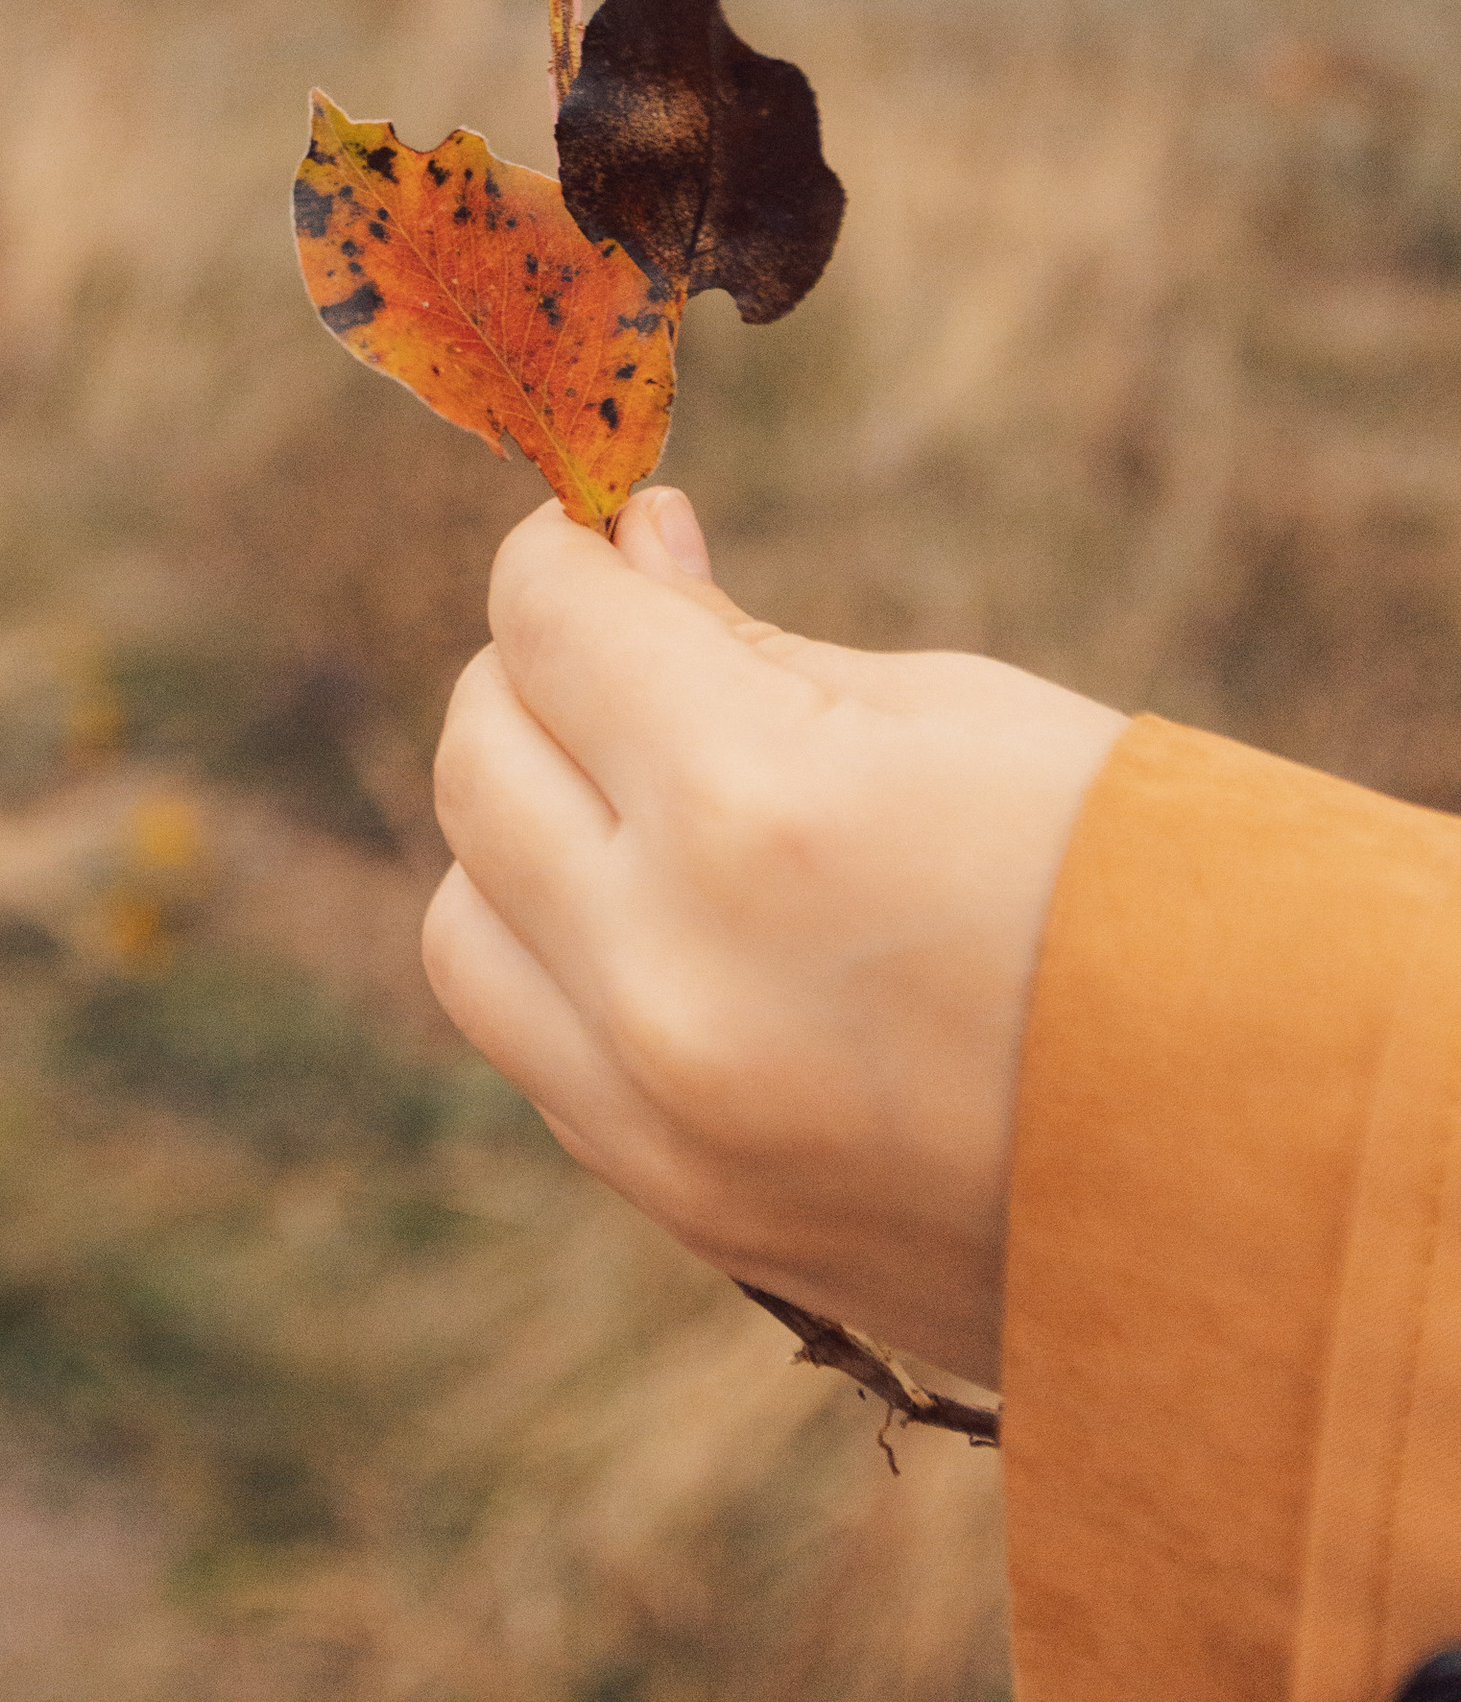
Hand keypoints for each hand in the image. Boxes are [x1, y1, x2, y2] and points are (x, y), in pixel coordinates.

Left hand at [422, 488, 1124, 1386]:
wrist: (1283, 1161)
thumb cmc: (1147, 888)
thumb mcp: (953, 713)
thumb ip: (746, 642)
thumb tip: (626, 552)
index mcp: (754, 813)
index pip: (547, 623)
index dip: (566, 553)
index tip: (607, 533)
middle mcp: (671, 977)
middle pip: (476, 761)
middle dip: (535, 673)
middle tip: (628, 642)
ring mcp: (666, 1121)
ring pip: (466, 923)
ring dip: (524, 830)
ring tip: (644, 790)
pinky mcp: (688, 1216)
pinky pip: (540, 1052)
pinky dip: (569, 963)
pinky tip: (682, 920)